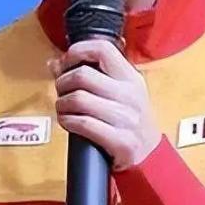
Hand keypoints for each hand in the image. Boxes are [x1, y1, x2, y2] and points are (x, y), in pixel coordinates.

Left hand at [49, 39, 161, 171]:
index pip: (102, 49)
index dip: (77, 51)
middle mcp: (130, 94)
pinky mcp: (120, 140)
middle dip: (62, 83)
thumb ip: (89, 75)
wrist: (150, 155)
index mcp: (130, 77)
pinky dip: (67, 121)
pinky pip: (83, 124)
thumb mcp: (117, 92)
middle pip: (82, 75)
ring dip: (62, 104)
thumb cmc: (129, 120)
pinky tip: (68, 122)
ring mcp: (126, 118)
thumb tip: (54, 64)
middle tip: (61, 91)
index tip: (66, 62)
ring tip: (63, 108)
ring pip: (78, 99)